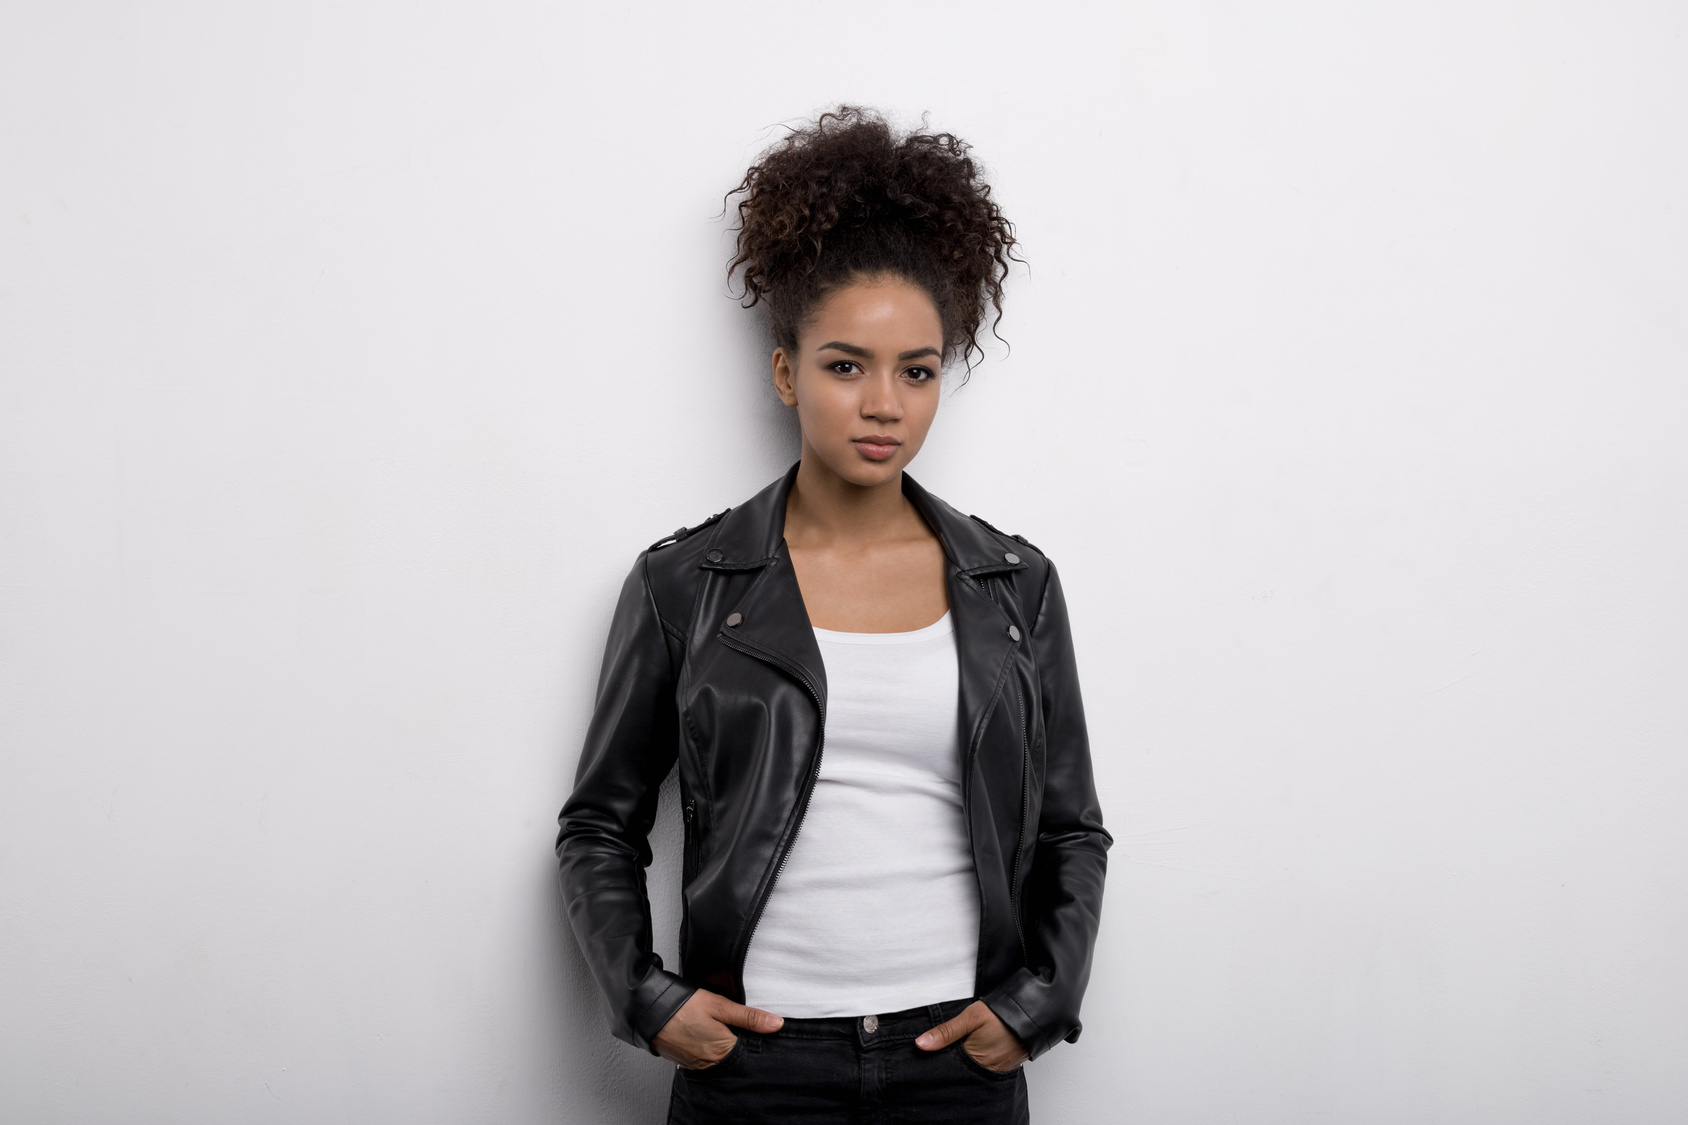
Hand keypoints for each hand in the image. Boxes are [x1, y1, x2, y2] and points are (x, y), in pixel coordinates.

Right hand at [652, 988, 783, 1069]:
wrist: (649, 1011)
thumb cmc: (682, 1007)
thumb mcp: (720, 1005)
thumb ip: (749, 1017)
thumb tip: (776, 1024)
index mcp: (723, 1051)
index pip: (750, 1051)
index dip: (756, 1039)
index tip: (759, 1028)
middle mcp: (710, 1063)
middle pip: (736, 1056)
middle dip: (741, 1042)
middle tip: (735, 1025)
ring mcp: (697, 1064)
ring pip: (721, 1058)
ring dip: (725, 1046)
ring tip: (721, 1028)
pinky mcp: (686, 1062)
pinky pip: (706, 1059)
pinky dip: (711, 1049)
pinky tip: (708, 1034)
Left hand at [915, 1000, 1026, 1071]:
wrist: (1031, 1014)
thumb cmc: (1001, 1015)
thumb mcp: (970, 1017)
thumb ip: (946, 1032)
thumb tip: (921, 1044)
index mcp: (974, 1060)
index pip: (948, 1067)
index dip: (937, 1060)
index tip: (926, 1054)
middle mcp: (985, 1070)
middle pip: (959, 1072)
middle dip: (950, 1063)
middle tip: (944, 1051)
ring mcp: (996, 1071)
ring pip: (971, 1071)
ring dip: (964, 1063)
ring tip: (960, 1049)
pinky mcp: (1004, 1068)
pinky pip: (985, 1070)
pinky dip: (977, 1063)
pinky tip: (973, 1052)